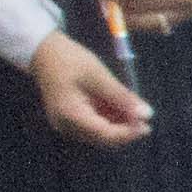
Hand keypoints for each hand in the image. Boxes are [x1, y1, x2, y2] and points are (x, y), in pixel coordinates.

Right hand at [28, 32, 149, 147]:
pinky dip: (110, 118)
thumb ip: (122, 97)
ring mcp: (67, 124)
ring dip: (120, 124)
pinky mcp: (71, 119)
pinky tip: (121, 106)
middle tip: (144, 114)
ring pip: (101, 133)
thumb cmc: (69, 60)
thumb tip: (147, 115)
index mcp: (70, 115)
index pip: (105, 135)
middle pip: (103, 138)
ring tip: (132, 105)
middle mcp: (66, 125)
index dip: (128, 133)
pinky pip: (94, 125)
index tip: (147, 125)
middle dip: (126, 129)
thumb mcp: (99, 76)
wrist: (44, 52)